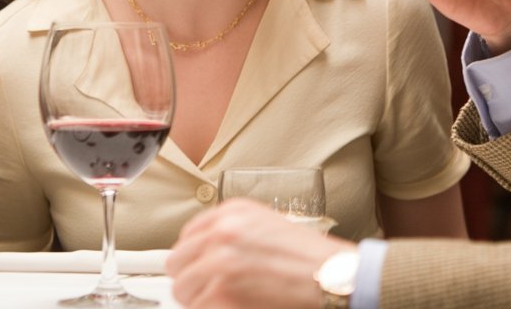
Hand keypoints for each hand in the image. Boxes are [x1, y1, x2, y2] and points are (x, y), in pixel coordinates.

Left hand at [167, 199, 353, 308]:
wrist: (332, 277)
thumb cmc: (309, 257)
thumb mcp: (267, 226)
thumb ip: (233, 233)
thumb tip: (204, 253)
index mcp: (233, 212)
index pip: (187, 235)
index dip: (194, 257)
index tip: (197, 267)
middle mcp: (222, 232)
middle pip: (178, 262)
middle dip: (192, 278)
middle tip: (212, 289)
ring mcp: (219, 263)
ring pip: (184, 290)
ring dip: (202, 299)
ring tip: (230, 299)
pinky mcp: (222, 293)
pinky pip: (198, 308)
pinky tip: (237, 306)